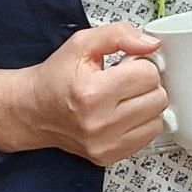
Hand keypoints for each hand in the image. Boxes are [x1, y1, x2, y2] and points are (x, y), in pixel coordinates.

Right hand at [0, 23, 169, 165]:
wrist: (33, 111)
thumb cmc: (56, 77)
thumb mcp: (82, 43)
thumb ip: (119, 35)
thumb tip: (151, 44)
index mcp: (92, 93)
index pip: (148, 75)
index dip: (140, 64)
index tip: (125, 65)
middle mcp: (99, 124)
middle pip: (158, 98)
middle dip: (145, 85)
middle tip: (124, 81)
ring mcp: (105, 145)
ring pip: (158, 120)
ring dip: (145, 105)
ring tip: (122, 98)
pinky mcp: (109, 157)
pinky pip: (148, 137)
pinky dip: (141, 123)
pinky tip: (122, 113)